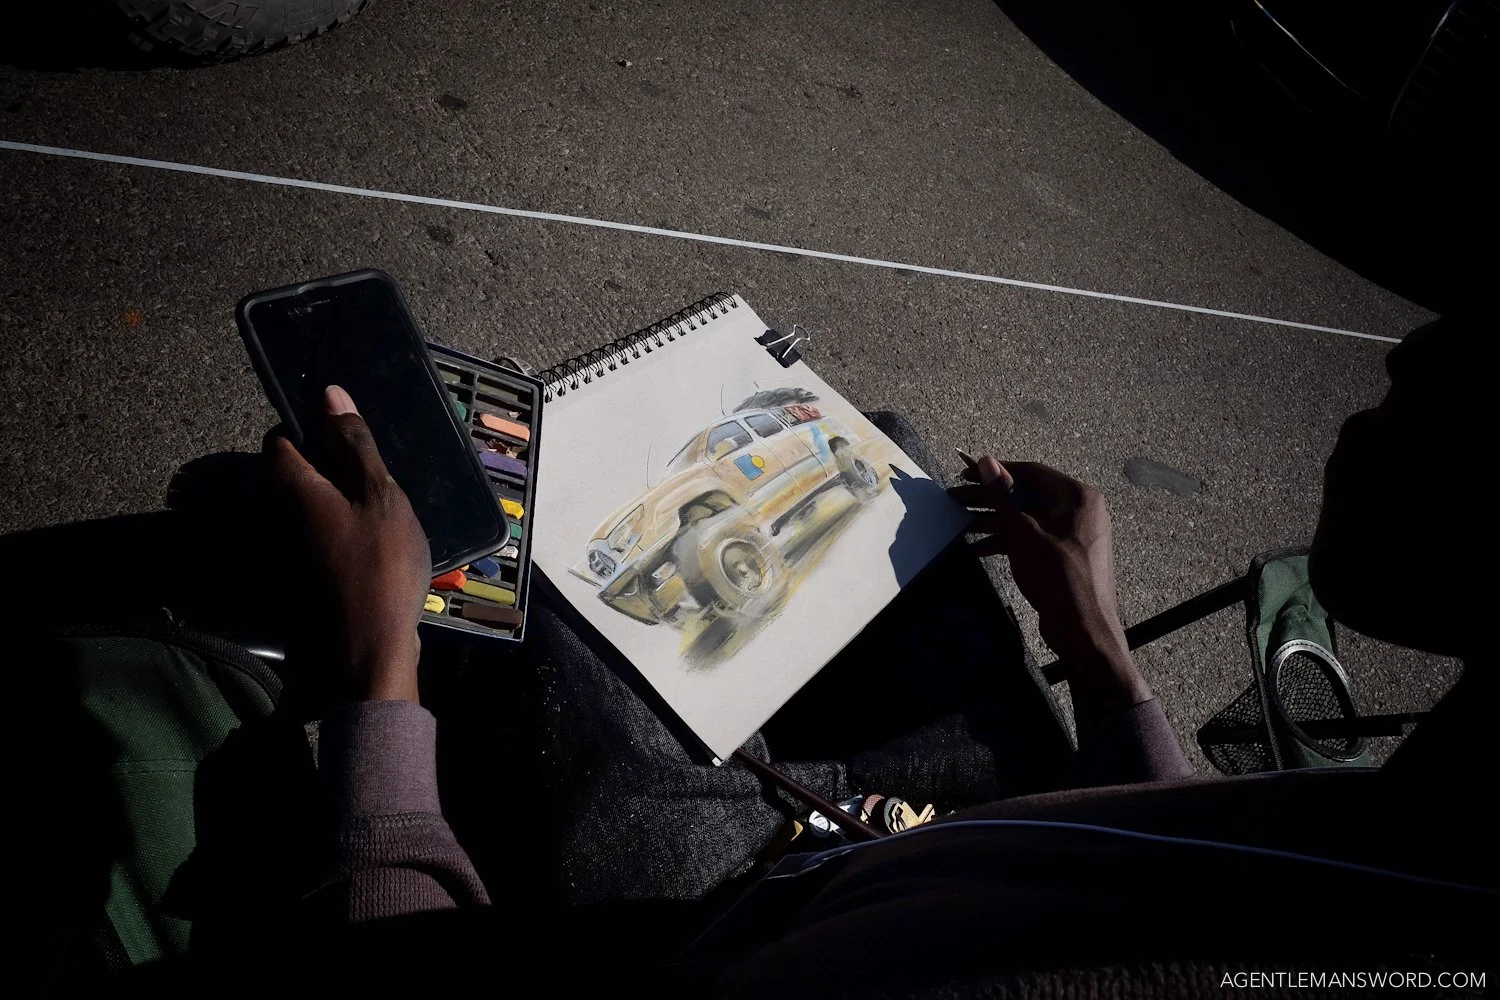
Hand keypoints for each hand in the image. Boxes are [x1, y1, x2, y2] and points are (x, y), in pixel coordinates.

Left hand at [265, 385, 430, 702]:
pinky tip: (365, 559)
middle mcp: (267, 515)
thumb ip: (354, 443)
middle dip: (326, 474)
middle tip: (375, 489)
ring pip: (300, 514)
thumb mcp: (380, 496)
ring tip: (377, 526)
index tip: (353, 445)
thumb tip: (329, 393)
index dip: (315, 432)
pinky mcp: (286, 585)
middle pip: (290, 477)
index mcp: (287, 484)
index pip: (282, 437)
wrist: (361, 655)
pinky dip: (330, 543)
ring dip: (330, 511)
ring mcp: (273, 554)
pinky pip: (307, 546)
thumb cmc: (378, 566)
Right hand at [951, 458, 1150, 713]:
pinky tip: (977, 550)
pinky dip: (1008, 542)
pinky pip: (1033, 538)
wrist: (1085, 630)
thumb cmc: (1057, 576)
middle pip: (1027, 496)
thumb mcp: (1024, 534)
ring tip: (959, 524)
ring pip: (1027, 519)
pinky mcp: (1064, 555)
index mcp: (1077, 496)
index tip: (964, 472)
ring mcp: (1072, 533)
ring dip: (994, 522)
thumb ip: (1002, 496)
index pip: (1031, 472)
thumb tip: (985, 461)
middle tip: (954, 499)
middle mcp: (1078, 509)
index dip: (996, 472)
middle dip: (989, 499)